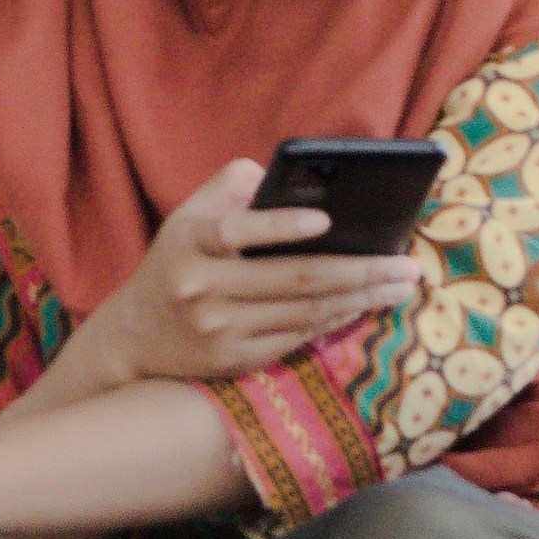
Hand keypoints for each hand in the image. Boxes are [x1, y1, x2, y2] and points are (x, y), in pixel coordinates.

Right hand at [63, 159, 426, 388]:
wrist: (133, 336)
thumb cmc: (177, 260)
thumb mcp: (190, 215)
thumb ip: (234, 187)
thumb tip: (289, 178)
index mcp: (191, 242)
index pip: (237, 231)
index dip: (282, 226)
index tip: (327, 221)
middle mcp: (202, 288)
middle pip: (294, 279)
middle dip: (359, 270)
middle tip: (405, 263)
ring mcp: (220, 330)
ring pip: (305, 312)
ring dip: (361, 298)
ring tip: (400, 284)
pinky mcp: (235, 360)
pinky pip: (298, 338)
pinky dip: (336, 319)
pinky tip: (365, 304)